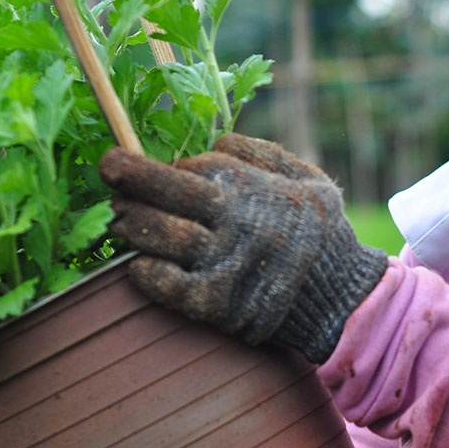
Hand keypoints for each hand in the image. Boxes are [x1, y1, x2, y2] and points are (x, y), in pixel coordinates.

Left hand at [99, 133, 387, 363]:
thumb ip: (264, 155)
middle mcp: (236, 224)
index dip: (171, 166)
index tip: (152, 165)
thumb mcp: (310, 179)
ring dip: (132, 224)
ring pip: (161, 237)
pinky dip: (146, 272)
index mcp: (256, 190)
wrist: (342, 301)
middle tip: (106, 166)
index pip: (196, 168)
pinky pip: (167, 286)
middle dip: (131, 175)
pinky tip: (137, 262)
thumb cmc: (323, 234)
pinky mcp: (216, 305)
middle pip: (170, 193)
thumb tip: (214, 142)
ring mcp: (223, 265)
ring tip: (118, 217)